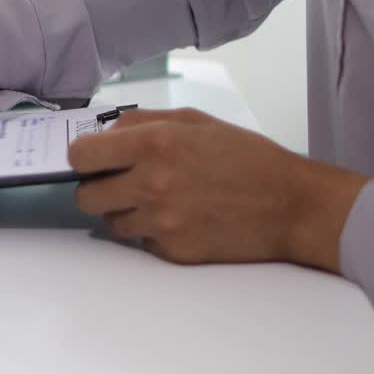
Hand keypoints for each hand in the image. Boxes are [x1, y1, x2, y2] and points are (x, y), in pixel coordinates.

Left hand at [68, 108, 367, 271]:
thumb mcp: (196, 121)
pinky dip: (153, 232)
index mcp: (156, 144)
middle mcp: (152, 183)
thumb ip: (143, 122)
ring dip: (126, 212)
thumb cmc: (246, 157)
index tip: (94, 160)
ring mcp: (162, 221)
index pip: (81, 156)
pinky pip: (142, 242)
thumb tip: (104, 132)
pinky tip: (182, 218)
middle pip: (85, 197)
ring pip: (112, 222)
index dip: (84, 158)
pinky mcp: (174, 251)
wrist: (292, 205)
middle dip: (99, 188)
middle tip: (122, 183)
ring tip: (161, 200)